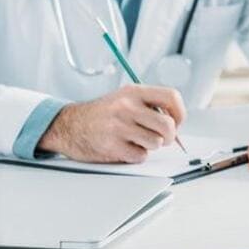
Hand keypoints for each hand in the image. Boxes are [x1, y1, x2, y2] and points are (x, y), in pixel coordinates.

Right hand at [39, 85, 185, 163]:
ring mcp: (119, 127)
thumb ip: (149, 107)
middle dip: (169, 137)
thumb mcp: (124, 99)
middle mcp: (127, 107)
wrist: (68, 125)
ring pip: (156, 143)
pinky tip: (124, 148)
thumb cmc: (102, 114)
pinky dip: (136, 156)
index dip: (180, 113)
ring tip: (136, 140)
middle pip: (168, 126)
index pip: (172, 97)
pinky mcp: (112, 146)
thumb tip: (177, 127)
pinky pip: (140, 156)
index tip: (177, 122)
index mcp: (133, 92)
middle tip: (161, 138)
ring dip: (150, 146)